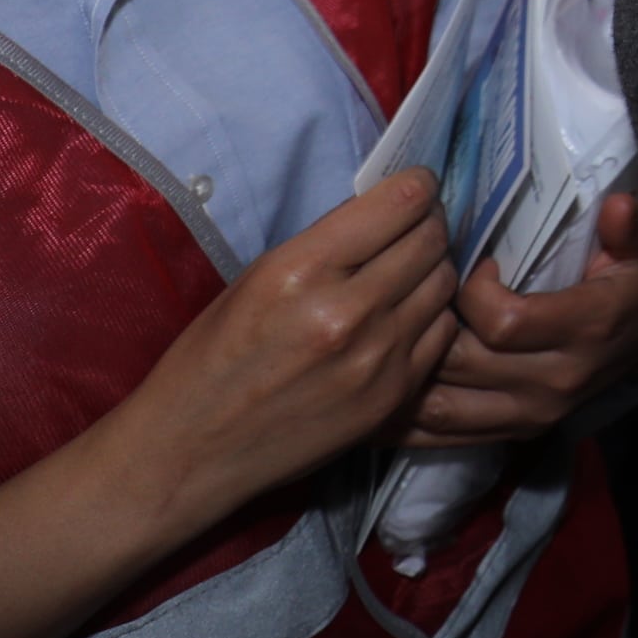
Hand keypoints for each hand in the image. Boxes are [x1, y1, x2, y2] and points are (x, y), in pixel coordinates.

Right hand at [107, 173, 464, 520]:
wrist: (191, 450)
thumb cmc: (212, 358)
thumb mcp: (257, 278)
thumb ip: (328, 243)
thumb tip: (387, 208)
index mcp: (301, 269)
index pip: (402, 202)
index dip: (418, 186)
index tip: (416, 188)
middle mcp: (346, 310)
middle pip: (432, 240)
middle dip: (430, 225)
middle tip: (417, 228)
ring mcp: (376, 357)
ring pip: (445, 283)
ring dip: (434, 270)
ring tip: (409, 273)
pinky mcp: (392, 396)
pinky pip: (442, 333)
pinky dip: (433, 317)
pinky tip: (407, 318)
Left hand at [400, 190, 637, 448]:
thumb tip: (620, 208)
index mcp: (586, 330)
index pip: (503, 322)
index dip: (471, 291)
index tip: (467, 260)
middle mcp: (555, 383)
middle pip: (460, 365)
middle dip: (424, 328)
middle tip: (407, 295)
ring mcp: (533, 415)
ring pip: (443, 408)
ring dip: (404, 379)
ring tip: (373, 347)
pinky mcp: (517, 431)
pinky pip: (447, 437)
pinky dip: (408, 422)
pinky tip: (377, 401)